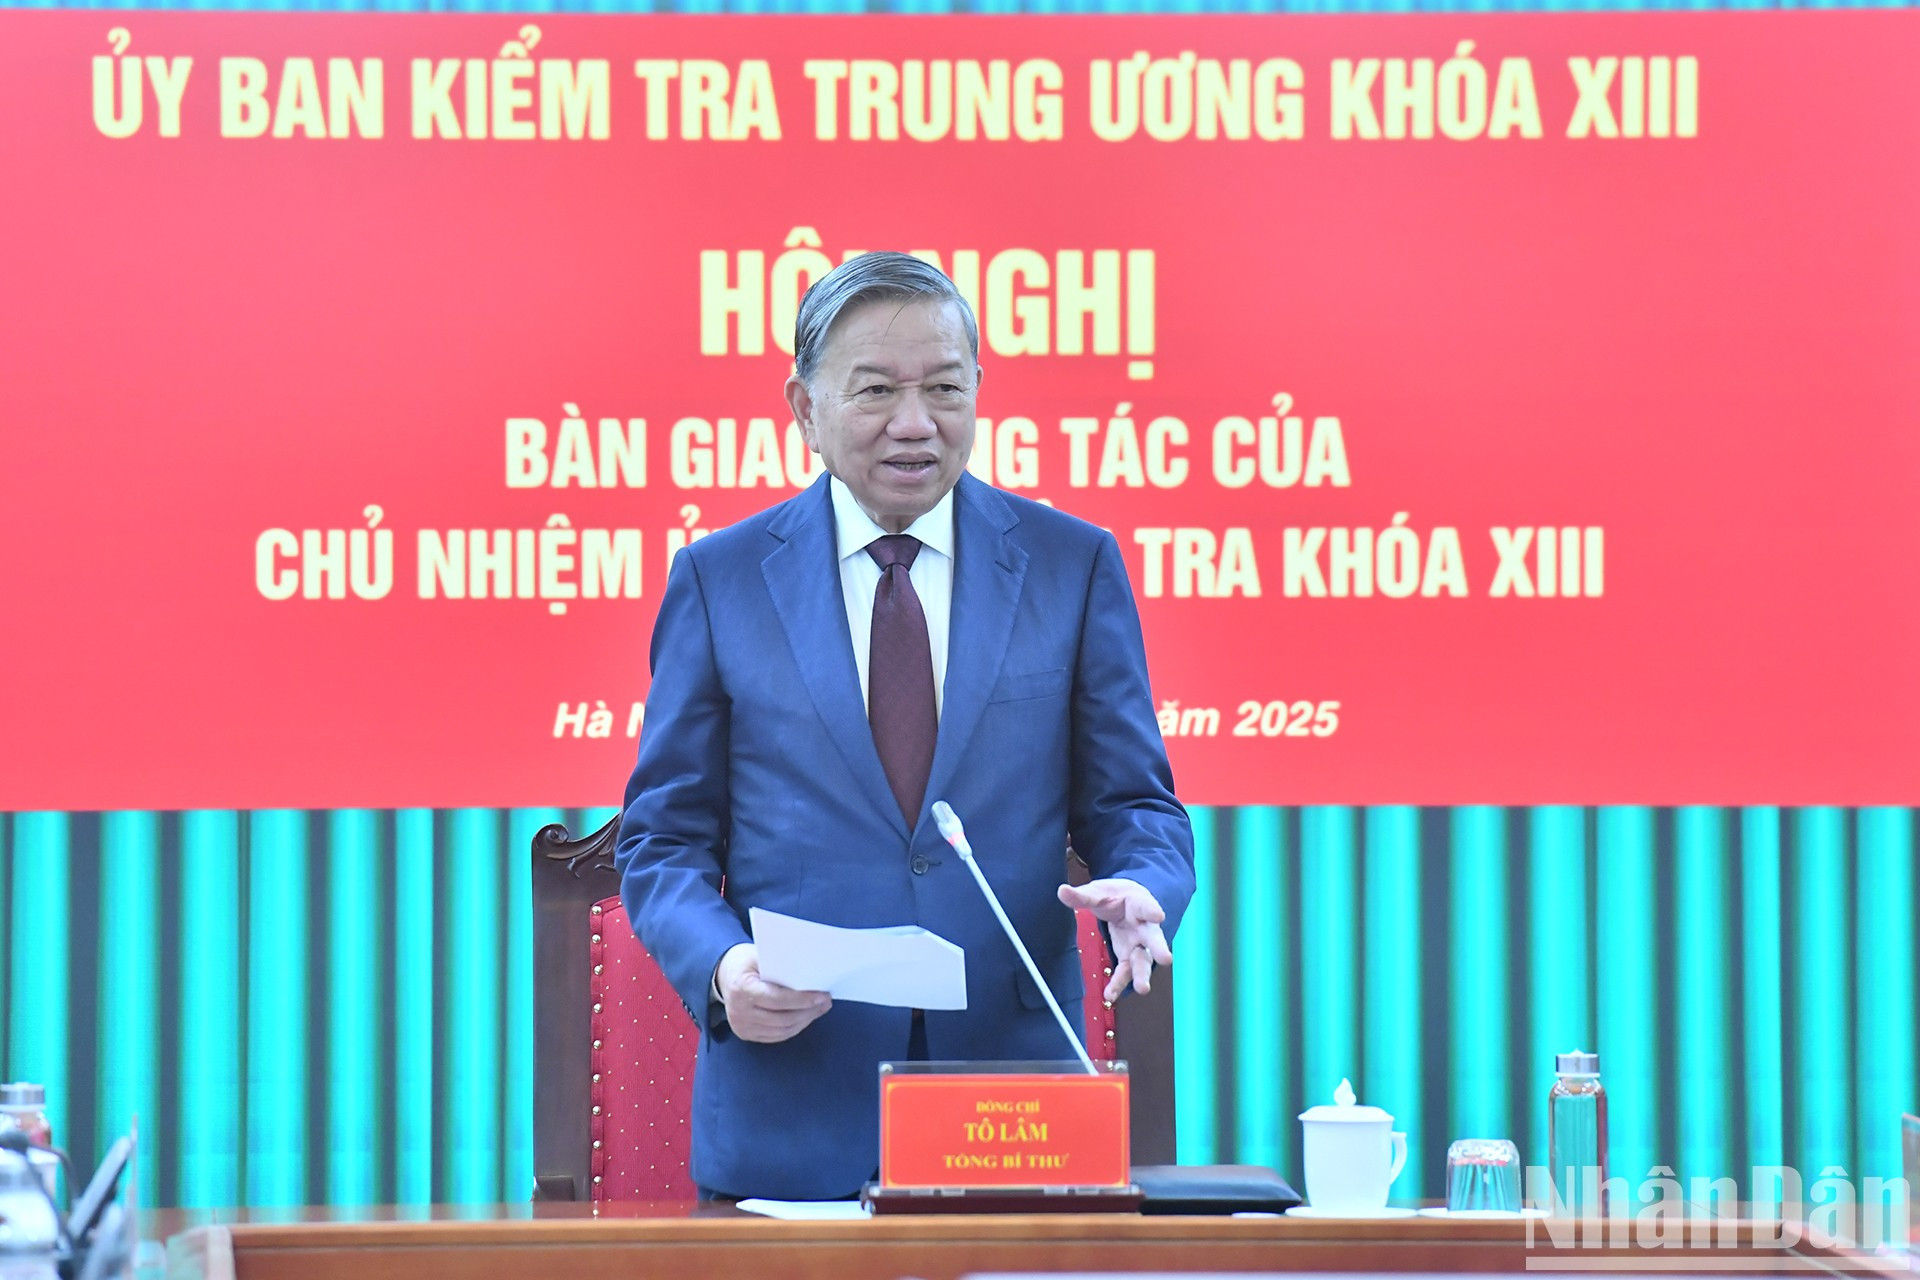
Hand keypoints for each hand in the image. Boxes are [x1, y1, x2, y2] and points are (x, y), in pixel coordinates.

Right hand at [713, 943, 831, 1043]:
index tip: (822, 996)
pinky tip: (805, 1017)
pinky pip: (776, 1036)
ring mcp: (741, 1026)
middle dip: (808, 1011)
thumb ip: (781, 966)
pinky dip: (794, 1028)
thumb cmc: (747, 962)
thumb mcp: (759, 956)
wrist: (724, 975)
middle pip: (782, 1018)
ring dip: (804, 1021)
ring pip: (782, 1030)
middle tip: (826, 1002)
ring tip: (819, 1009)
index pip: (777, 999)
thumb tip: (812, 974)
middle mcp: (739, 1010)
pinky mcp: (746, 1034)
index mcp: (742, 988)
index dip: (802, 999)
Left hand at [1056, 878, 1172, 1001]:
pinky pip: (1126, 972)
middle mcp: (1145, 927)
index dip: (1152, 911)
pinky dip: (1119, 984)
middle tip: (1166, 958)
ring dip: (1142, 975)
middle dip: (1158, 948)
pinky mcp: (1130, 957)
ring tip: (1143, 988)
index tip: (1158, 916)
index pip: (1146, 906)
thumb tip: (1062, 891)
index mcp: (1139, 904)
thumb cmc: (1116, 896)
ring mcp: (1139, 944)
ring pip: (1143, 961)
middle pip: (1153, 938)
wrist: (1127, 902)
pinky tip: (1110, 995)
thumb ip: (1083, 896)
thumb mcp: (1100, 892)